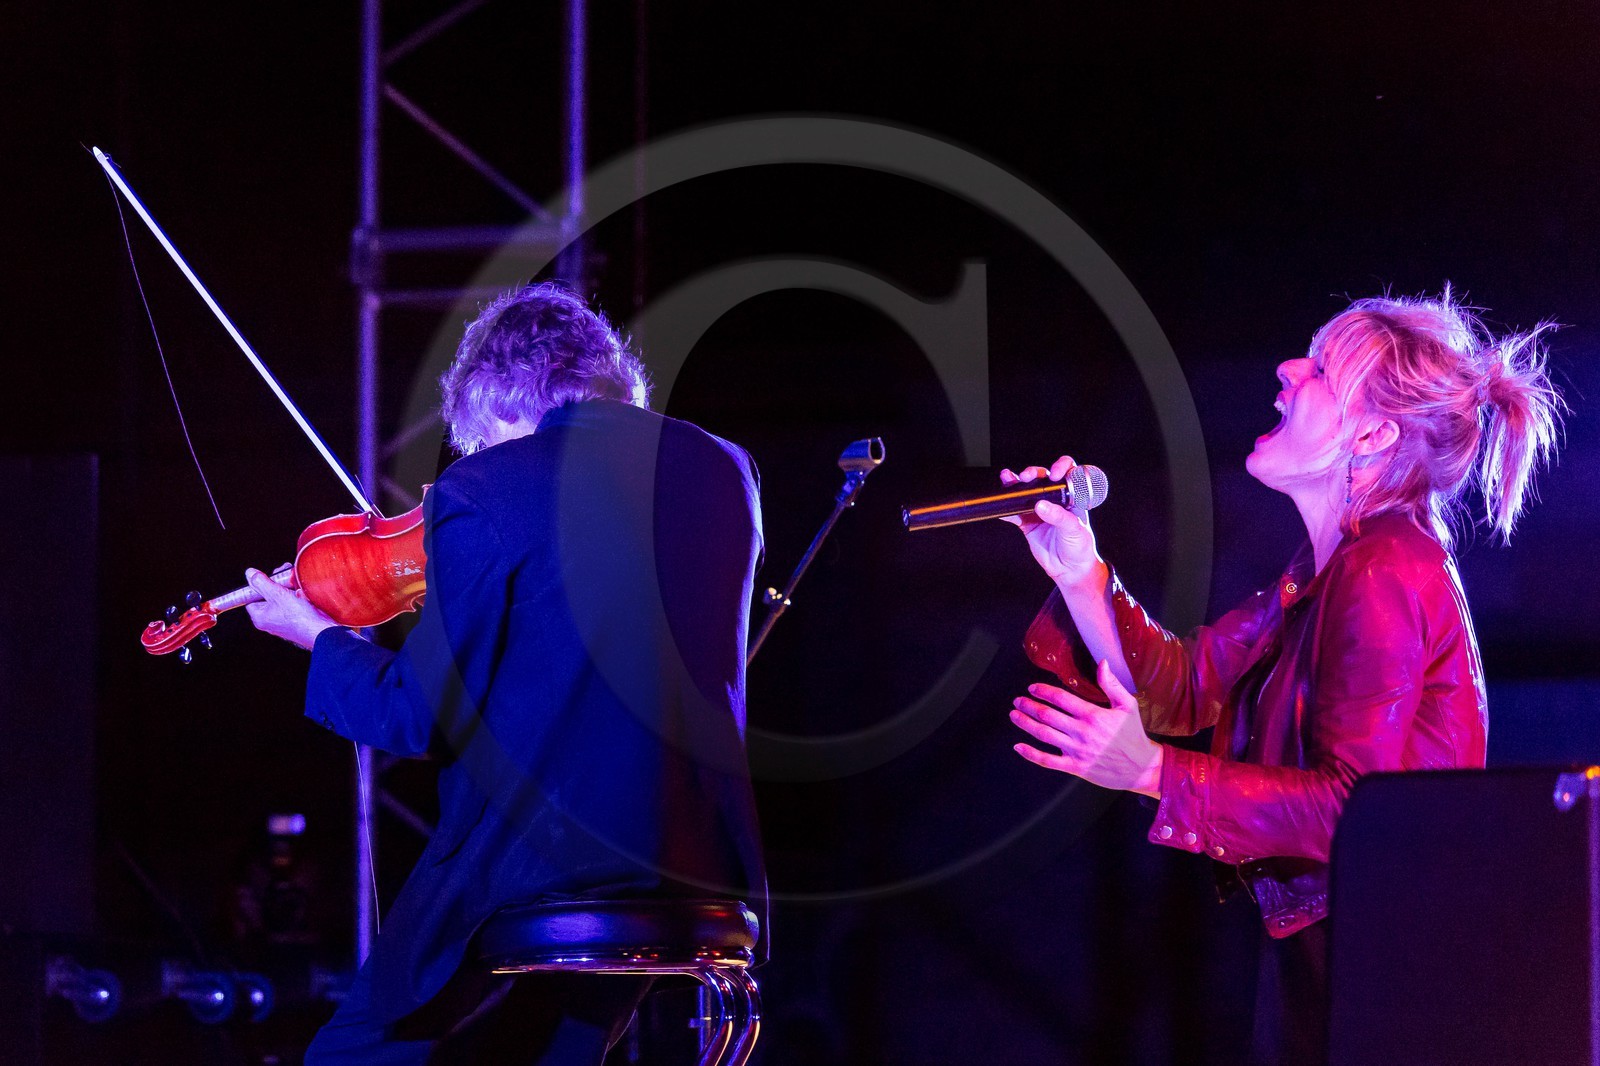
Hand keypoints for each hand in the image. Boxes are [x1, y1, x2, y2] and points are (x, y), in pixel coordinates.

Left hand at [244, 566, 339, 650]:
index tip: (267, 576)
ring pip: (282, 597)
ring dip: (289, 587)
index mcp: (260, 617)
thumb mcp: (277, 594)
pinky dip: (298, 594)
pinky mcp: (297, 617)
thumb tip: (249, 573)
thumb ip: (261, 583)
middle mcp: (271, 619)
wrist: (322, 629)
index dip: (259, 585)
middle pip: (268, 595)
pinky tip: (303, 593)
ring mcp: (284, 619)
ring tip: (297, 584)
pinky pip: (294, 602)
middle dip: (278, 583)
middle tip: (286, 576)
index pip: (251, 597)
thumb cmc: (300, 618)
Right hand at [999, 455, 1104, 589]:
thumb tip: (1040, 505)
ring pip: (1025, 493)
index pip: (1068, 472)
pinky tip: (1001, 507)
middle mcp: (1055, 500)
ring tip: (1008, 479)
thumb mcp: (1074, 529)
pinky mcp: (1027, 524)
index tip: (1054, 474)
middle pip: (1042, 478)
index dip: (1060, 467)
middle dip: (1033, 474)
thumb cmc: (1080, 547)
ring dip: (1015, 485)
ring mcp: (1040, 511)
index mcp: (1072, 496)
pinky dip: (1006, 510)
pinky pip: (1014, 514)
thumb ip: (1058, 516)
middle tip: (1027, 477)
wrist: (1070, 570)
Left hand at [1009, 660, 1162, 796]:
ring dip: (1026, 724)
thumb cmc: (1133, 735)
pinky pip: (1048, 761)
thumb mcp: (1127, 706)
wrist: (1141, 767)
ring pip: (1044, 735)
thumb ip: (1112, 684)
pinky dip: (1031, 754)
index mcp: (1093, 715)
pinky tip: (1019, 746)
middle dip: (1029, 706)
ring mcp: (1077, 751)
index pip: (1061, 698)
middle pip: (1048, 715)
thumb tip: (1103, 663)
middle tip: (1018, 700)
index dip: (1043, 691)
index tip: (1032, 688)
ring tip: (1015, 715)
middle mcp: (1082, 732)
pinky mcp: (1075, 767)